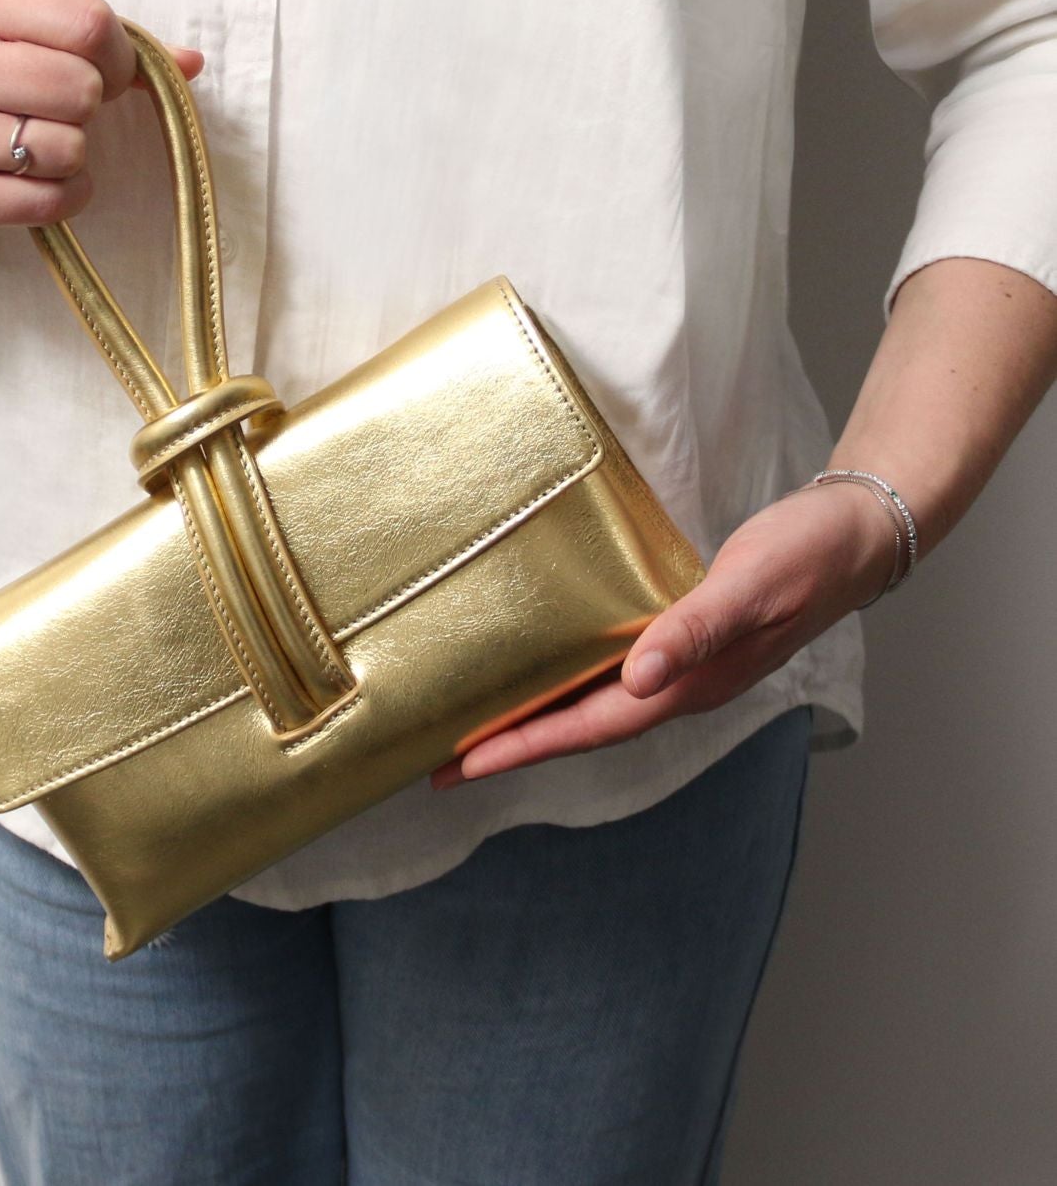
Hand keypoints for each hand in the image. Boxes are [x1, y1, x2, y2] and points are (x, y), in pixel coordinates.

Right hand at [0, 0, 203, 239]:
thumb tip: (191, 62)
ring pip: (68, 147)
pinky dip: (64, 195)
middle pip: (80, 87)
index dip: (117, 55)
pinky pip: (52, 201)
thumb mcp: (13, 36)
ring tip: (39, 146)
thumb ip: (102, 42)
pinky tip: (37, 181)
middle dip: (90, 106)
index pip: (85, 20)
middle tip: (65, 112)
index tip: (104, 72)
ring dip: (73, 155)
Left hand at [428, 478, 899, 787]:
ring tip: (481, 725)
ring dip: (538, 718)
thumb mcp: (749, 587)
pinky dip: (573, 678)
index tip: (461, 766)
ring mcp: (684, 664)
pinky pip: (613, 669)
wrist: (858, 535)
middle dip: (513, 746)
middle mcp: (680, 684)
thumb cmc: (808, 556)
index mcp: (690, 683)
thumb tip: (639, 678)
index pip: (589, 727)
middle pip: (580, 727)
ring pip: (594, 703)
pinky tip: (550, 666)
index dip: (523, 747)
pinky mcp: (684, 634)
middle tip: (443, 761)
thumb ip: (695, 631)